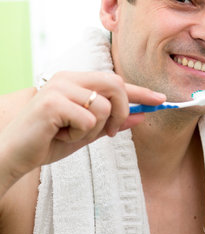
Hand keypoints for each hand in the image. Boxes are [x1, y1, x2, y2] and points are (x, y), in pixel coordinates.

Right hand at [0, 71, 165, 183]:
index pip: (116, 81)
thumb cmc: (49, 141)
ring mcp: (59, 87)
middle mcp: (68, 78)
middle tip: (111, 132)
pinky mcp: (52, 102)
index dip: (140, 91)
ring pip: (104, 106)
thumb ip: (113, 122)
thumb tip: (142, 115)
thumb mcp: (88, 132)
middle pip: (116, 84)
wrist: (14, 155)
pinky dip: (79, 134)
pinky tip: (59, 135)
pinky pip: (89, 120)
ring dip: (94, 129)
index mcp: (76, 80)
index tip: (161, 100)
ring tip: (70, 133)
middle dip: (122, 111)